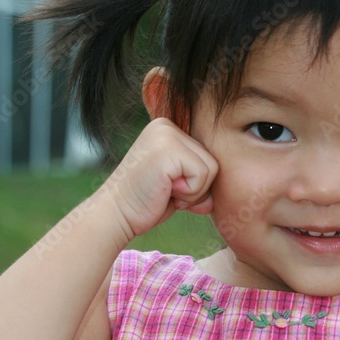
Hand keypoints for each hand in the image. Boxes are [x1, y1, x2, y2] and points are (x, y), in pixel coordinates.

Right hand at [102, 118, 218, 239]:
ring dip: (193, 192)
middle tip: (167, 192)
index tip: (169, 188)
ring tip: (166, 191)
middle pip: (214, 161)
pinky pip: (203, 175)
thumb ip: (200, 175)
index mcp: (168, 128)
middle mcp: (167, 125)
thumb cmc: (147, 202)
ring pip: (211, 168)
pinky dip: (189, 193)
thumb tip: (222, 183)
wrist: (117, 215)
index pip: (208, 156)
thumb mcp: (179, 182)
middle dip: (196, 188)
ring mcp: (166, 134)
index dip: (196, 183)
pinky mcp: (168, 149)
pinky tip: (165, 191)